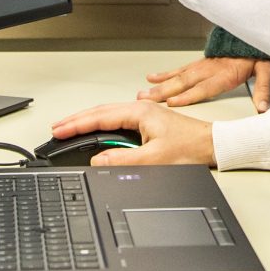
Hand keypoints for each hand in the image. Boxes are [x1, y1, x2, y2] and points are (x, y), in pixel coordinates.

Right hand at [50, 101, 214, 166]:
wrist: (213, 146)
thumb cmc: (190, 149)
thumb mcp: (153, 160)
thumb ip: (122, 161)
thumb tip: (97, 160)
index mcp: (140, 112)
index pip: (99, 116)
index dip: (77, 124)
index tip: (59, 130)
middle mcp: (141, 109)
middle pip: (101, 112)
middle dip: (77, 120)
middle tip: (57, 127)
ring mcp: (145, 115)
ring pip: (109, 115)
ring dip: (88, 121)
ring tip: (70, 128)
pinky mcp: (149, 123)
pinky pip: (118, 121)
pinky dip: (102, 125)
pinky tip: (97, 131)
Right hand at [140, 56, 269, 111]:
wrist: (252, 35)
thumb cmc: (256, 54)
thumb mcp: (265, 70)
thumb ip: (263, 88)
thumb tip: (263, 106)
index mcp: (226, 74)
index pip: (204, 87)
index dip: (188, 95)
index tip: (172, 102)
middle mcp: (210, 69)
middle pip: (184, 82)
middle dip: (164, 91)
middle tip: (147, 98)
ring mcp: (203, 65)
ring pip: (178, 75)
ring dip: (160, 84)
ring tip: (144, 91)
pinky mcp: (200, 62)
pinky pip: (180, 68)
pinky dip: (165, 73)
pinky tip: (152, 77)